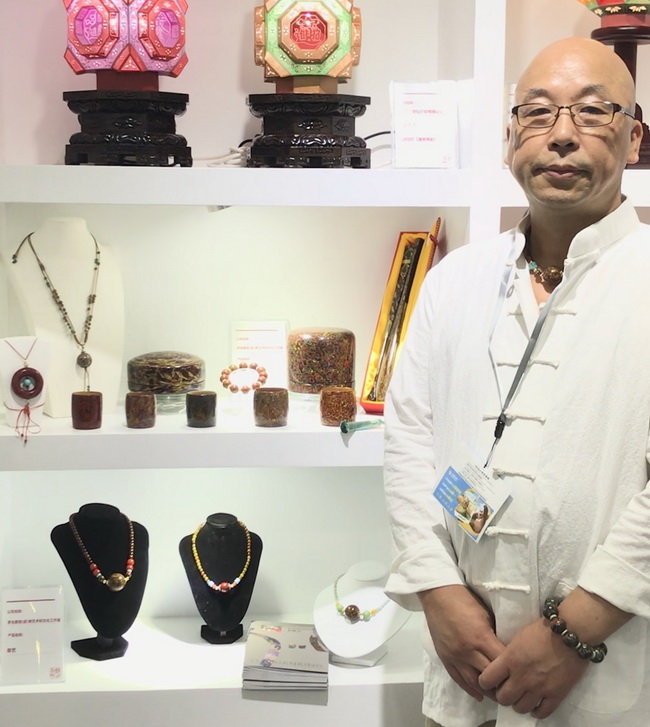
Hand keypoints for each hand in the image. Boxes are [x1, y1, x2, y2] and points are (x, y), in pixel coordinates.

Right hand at [419, 585, 505, 701]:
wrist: (438, 594)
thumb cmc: (464, 599)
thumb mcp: (486, 614)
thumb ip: (494, 634)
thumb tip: (506, 649)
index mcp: (480, 637)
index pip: (501, 662)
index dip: (513, 670)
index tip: (522, 674)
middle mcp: (467, 651)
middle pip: (489, 675)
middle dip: (502, 684)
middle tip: (514, 689)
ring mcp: (454, 656)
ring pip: (473, 682)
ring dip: (487, 691)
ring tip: (499, 696)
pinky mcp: (444, 657)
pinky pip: (457, 678)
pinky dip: (469, 689)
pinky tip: (479, 695)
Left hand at [478, 617, 588, 717]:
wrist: (570, 631)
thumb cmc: (542, 630)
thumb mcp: (517, 638)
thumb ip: (508, 655)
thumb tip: (502, 668)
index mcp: (510, 660)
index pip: (486, 680)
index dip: (486, 682)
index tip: (491, 680)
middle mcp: (522, 677)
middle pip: (503, 699)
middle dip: (503, 695)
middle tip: (509, 689)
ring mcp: (539, 688)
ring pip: (520, 708)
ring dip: (519, 703)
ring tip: (523, 696)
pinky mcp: (557, 695)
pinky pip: (542, 713)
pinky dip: (537, 711)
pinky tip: (537, 703)